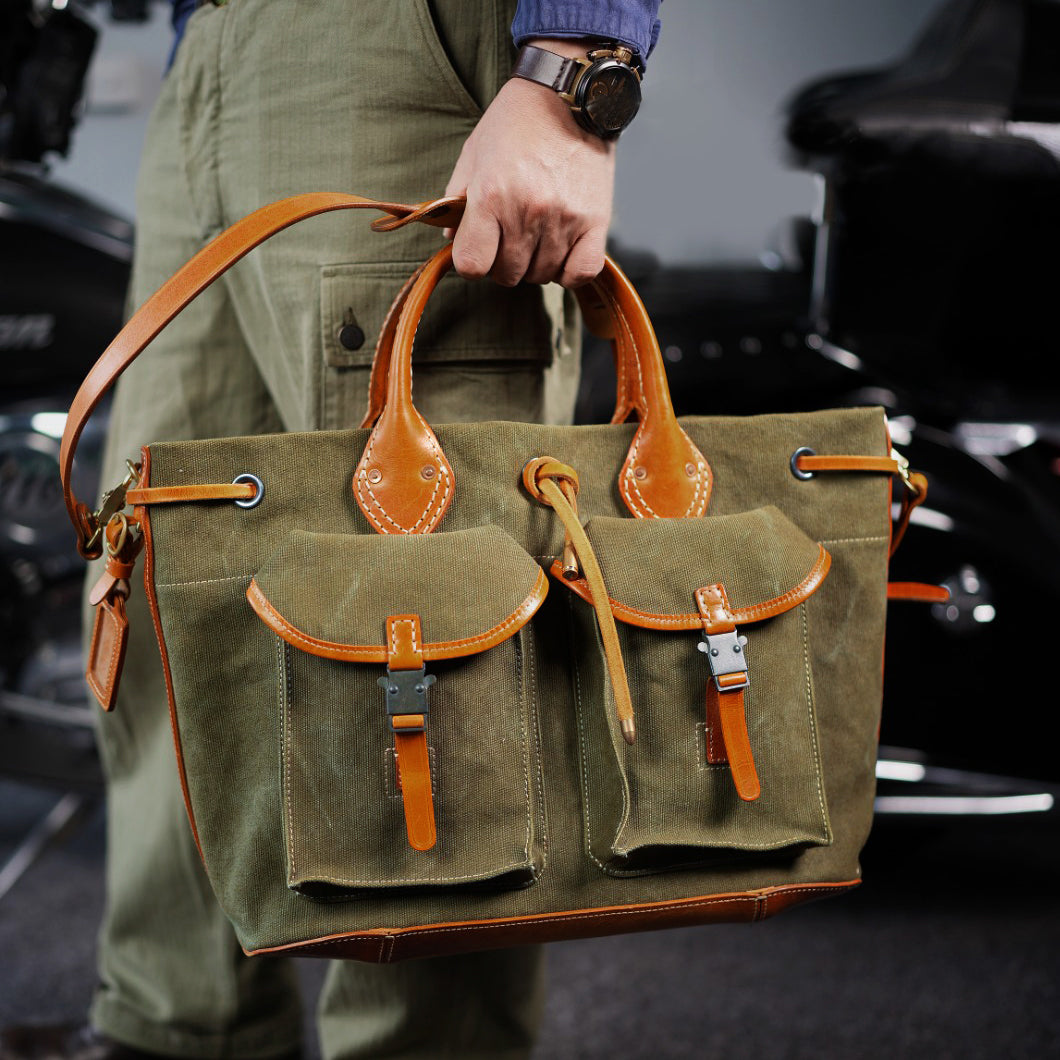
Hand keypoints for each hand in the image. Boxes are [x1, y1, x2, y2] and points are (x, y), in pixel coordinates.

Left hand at [444, 39, 616, 288]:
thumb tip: (451, 239)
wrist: (569, 94)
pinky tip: (563, 253)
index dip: (471, 263)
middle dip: (503, 262)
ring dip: (536, 264)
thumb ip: (456, 200)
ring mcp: (563, 219)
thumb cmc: (516, 123)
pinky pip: (580, 273)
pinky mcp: (596, 221)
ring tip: (537, 235)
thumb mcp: (474, 154)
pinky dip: (569, 272)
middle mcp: (527, 212)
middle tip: (510, 237)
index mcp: (491, 196)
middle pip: (507, 275)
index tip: (479, 249)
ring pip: (541, 276)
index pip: (471, 265)